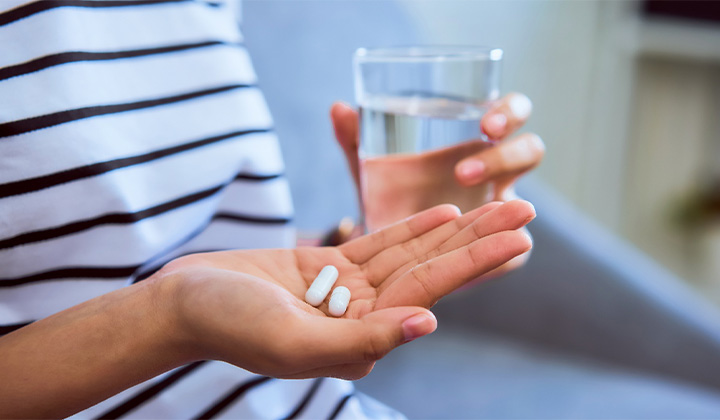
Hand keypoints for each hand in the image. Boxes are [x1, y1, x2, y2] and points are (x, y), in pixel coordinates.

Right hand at [160, 201, 533, 379]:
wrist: (182, 303)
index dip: (476, 263)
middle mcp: (362, 319)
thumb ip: (362, 338)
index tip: (519, 238)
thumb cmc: (228, 325)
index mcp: (360, 341)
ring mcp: (347, 293)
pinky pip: (378, 245)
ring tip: (496, 203)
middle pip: (431, 272)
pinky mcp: (327, 269)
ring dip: (454, 228)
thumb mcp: (293, 340)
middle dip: (479, 240)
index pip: (430, 296)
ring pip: (410, 255)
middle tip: (525, 209)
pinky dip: (410, 228)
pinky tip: (443, 212)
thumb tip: (428, 324)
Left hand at [330, 93, 543, 275]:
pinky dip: (502, 257)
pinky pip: (513, 256)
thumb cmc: (389, 196)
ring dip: (504, 207)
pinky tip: (480, 262)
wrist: (388, 252)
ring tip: (465, 215)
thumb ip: (356, 140)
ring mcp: (499, 215)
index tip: (486, 123)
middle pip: (530, 151)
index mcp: (476, 142)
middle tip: (469, 169)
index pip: (511, 114)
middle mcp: (496, 174)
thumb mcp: (371, 169)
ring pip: (523, 205)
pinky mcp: (499, 255)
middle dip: (509, 153)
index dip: (509, 112)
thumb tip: (338, 107)